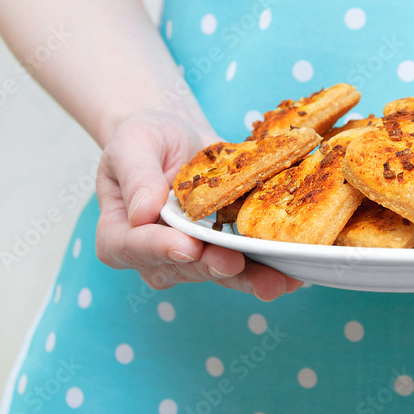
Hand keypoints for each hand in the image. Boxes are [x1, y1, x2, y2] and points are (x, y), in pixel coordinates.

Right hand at [95, 109, 302, 299]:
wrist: (178, 133)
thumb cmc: (146, 137)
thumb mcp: (133, 145)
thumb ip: (136, 177)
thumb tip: (142, 213)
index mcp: (120, 234)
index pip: (135, 247)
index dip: (161, 249)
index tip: (187, 248)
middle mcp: (155, 254)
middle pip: (182, 268)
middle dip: (213, 267)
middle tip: (236, 264)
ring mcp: (191, 256)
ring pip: (218, 272)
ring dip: (249, 279)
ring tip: (278, 281)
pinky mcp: (222, 249)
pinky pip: (244, 263)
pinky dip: (267, 266)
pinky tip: (293, 271)